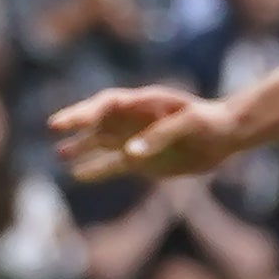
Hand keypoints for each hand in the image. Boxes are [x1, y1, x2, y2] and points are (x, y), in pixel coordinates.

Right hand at [52, 86, 246, 182]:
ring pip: (101, 142)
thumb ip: (160, 136)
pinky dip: (96, 170)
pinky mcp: (141, 161)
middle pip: (98, 119)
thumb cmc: (209, 123)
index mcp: (143, 103)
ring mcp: (136, 140)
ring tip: (60, 153)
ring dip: (82, 146)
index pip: (107, 104)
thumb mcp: (190, 124)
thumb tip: (129, 154)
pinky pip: (113, 165)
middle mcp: (134, 119)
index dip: (85, 111)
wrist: (226, 137)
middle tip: (52, 127)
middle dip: (76, 122)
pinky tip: (78, 175)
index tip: (67, 120)